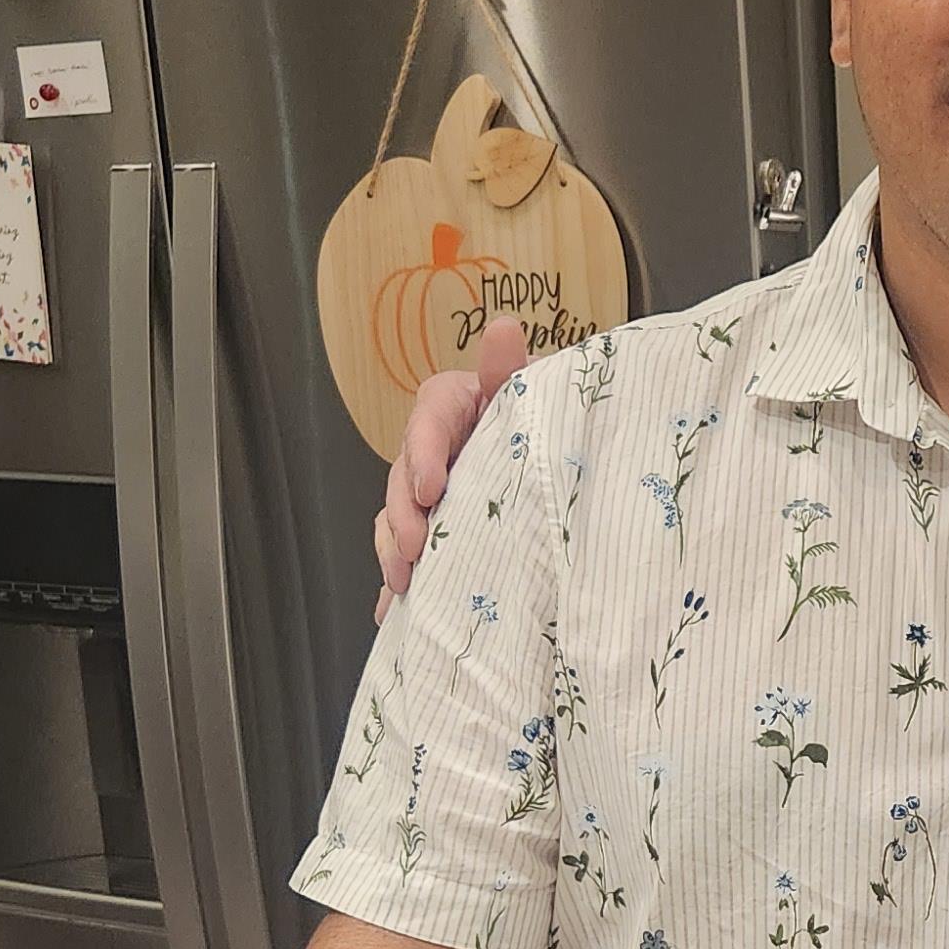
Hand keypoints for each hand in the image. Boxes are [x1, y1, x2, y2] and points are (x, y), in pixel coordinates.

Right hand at [373, 316, 527, 621]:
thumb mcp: (528, 395)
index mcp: (454, 407)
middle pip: (403, 477)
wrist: (554, 460)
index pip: (428, 416)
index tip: (434, 488)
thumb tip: (504, 329)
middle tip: (415, 549)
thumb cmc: (538, 423)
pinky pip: (405, 560)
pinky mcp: (430, 533)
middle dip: (403, 516)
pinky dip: (397, 590)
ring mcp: (428, 495)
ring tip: (404, 584)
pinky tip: (394, 619)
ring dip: (394, 552)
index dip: (423, 451)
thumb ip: (510, 371)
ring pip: (395, 520)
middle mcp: (433, 450)